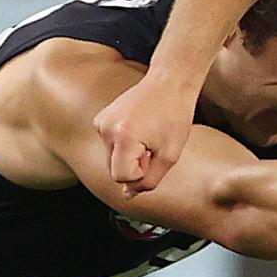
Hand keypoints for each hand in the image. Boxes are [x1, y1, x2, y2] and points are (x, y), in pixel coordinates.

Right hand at [93, 75, 198, 196]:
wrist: (170, 81)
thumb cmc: (175, 114)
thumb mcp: (170, 154)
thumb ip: (149, 180)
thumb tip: (128, 195)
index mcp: (122, 137)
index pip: (121, 177)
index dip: (141, 173)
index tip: (154, 155)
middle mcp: (105, 128)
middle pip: (114, 169)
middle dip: (134, 165)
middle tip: (154, 145)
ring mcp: (101, 121)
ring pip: (112, 158)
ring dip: (130, 154)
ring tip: (149, 134)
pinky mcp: (101, 118)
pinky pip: (110, 145)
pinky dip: (124, 144)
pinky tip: (140, 128)